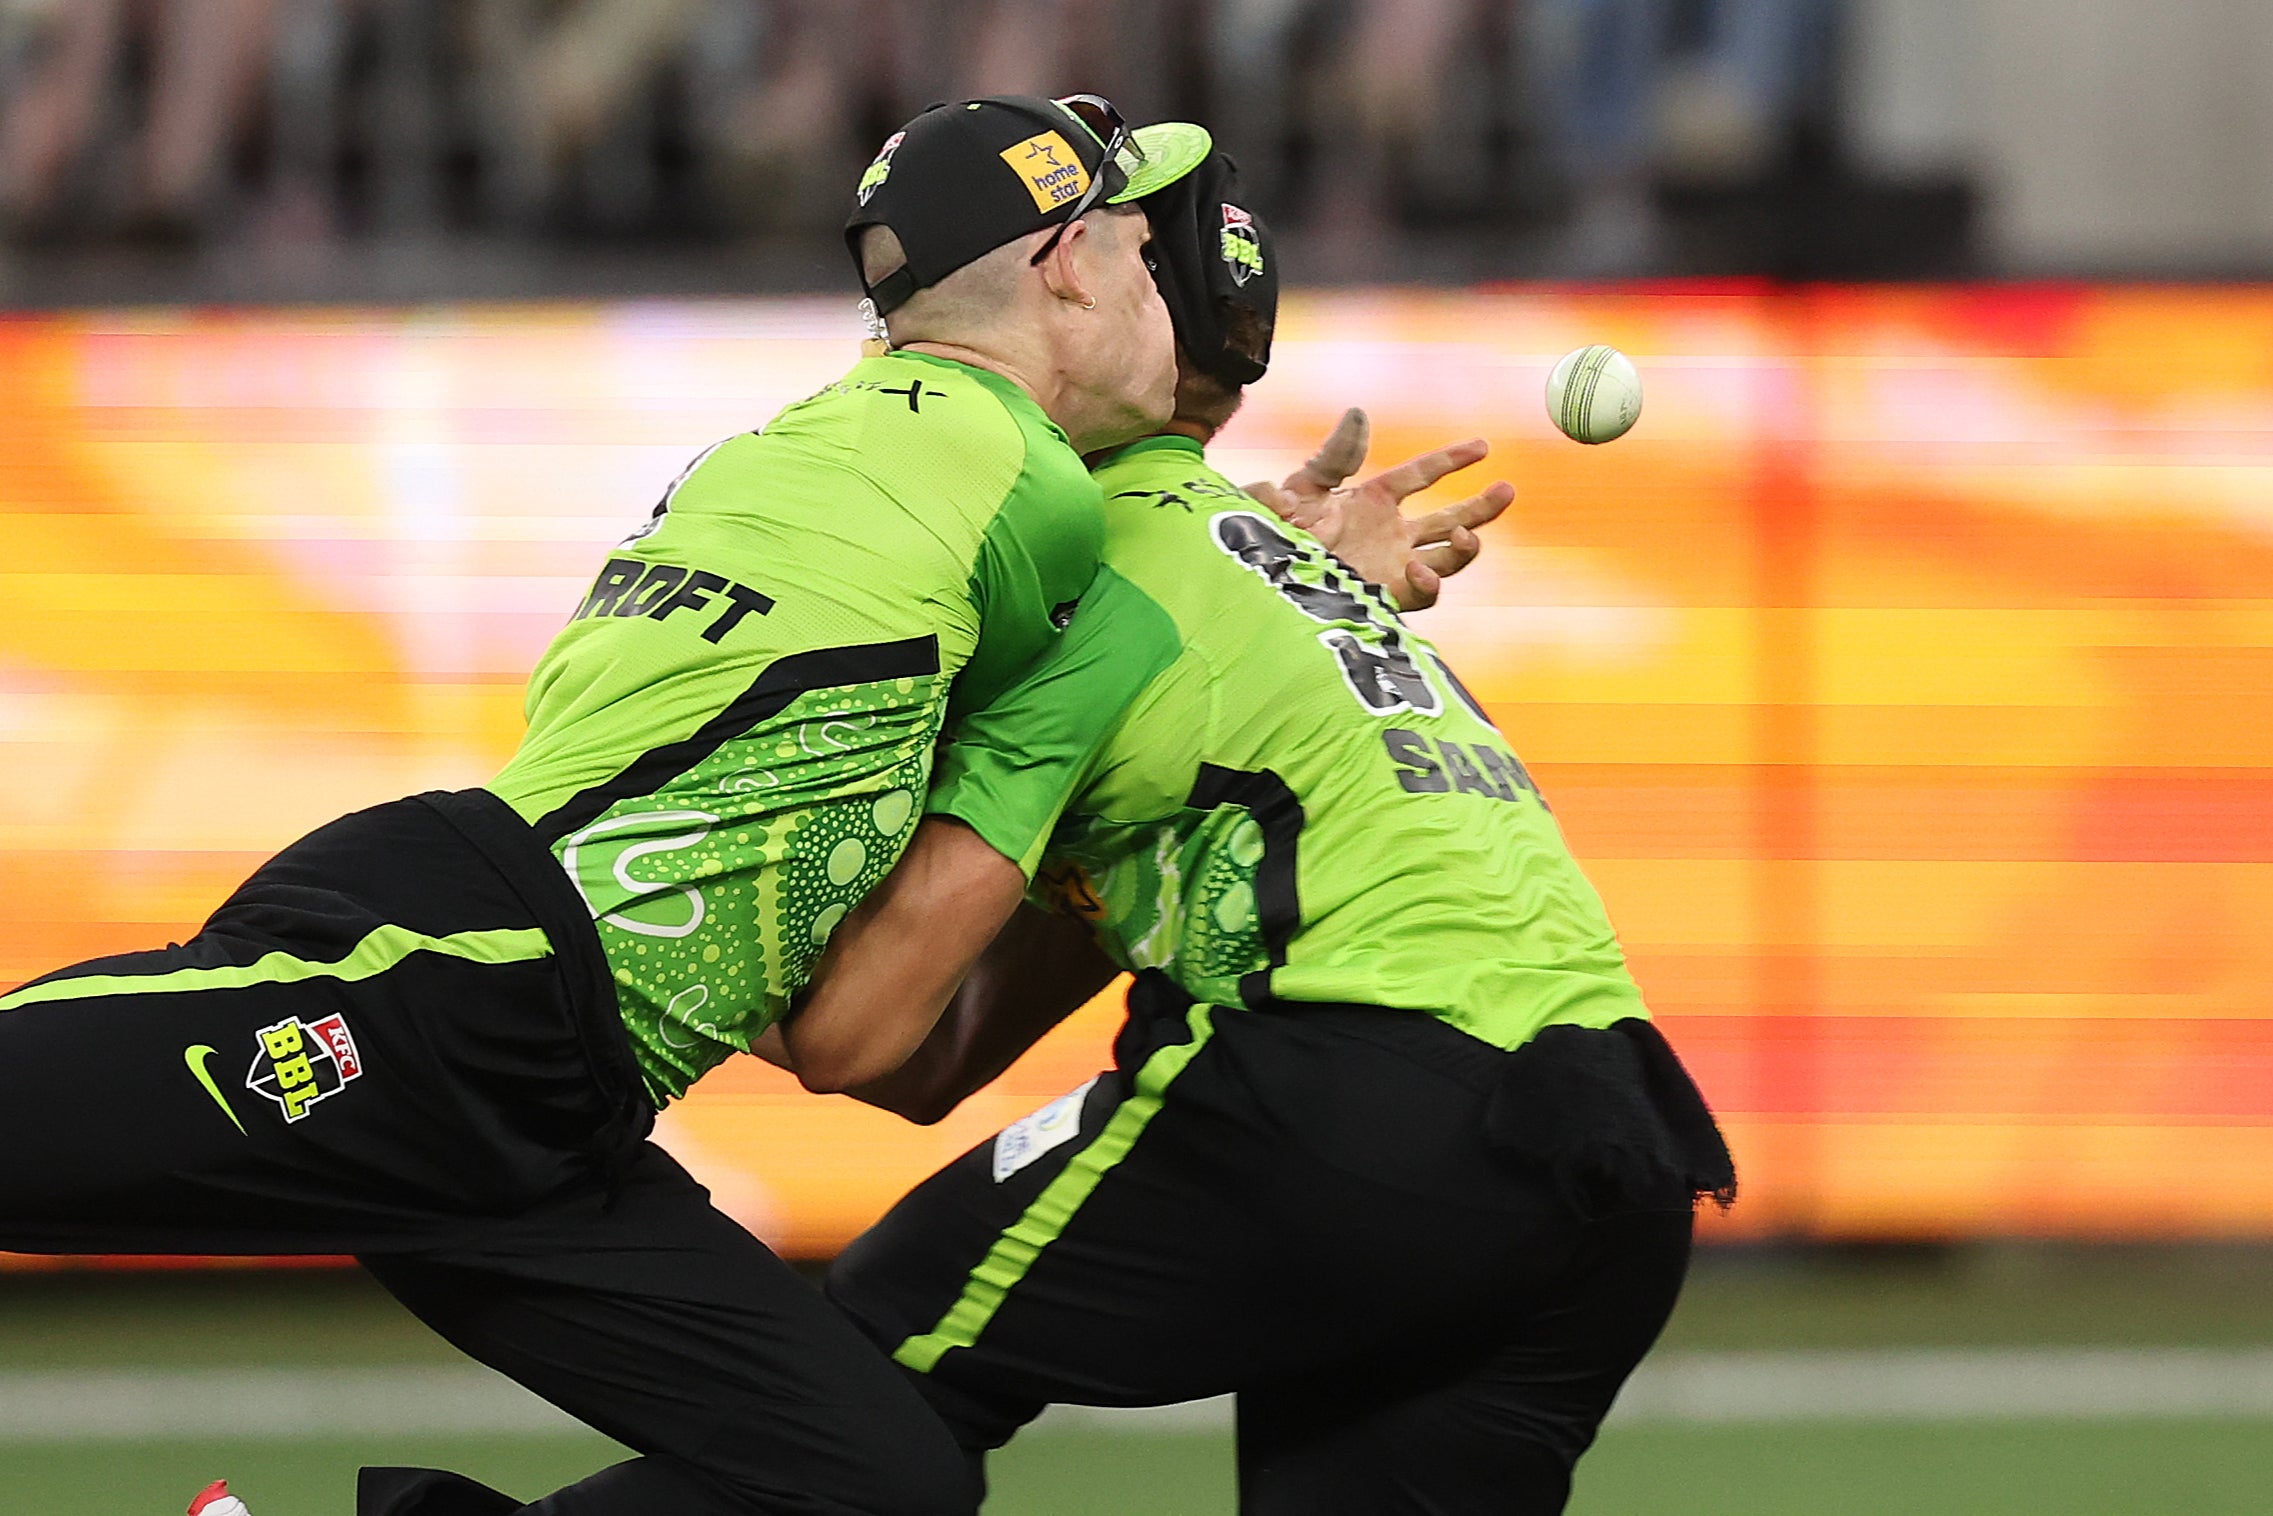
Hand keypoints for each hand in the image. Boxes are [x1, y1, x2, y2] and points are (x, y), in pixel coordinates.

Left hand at [1247, 409, 1513, 611]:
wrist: (1261, 577)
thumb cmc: (1276, 531)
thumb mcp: (1302, 487)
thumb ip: (1335, 456)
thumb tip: (1359, 414)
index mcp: (1373, 500)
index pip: (1422, 474)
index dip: (1452, 459)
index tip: (1483, 446)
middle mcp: (1390, 534)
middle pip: (1450, 519)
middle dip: (1482, 507)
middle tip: (1508, 490)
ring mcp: (1391, 567)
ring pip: (1448, 558)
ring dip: (1466, 547)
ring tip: (1467, 536)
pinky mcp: (1385, 597)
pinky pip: (1423, 594)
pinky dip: (1430, 582)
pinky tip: (1420, 568)